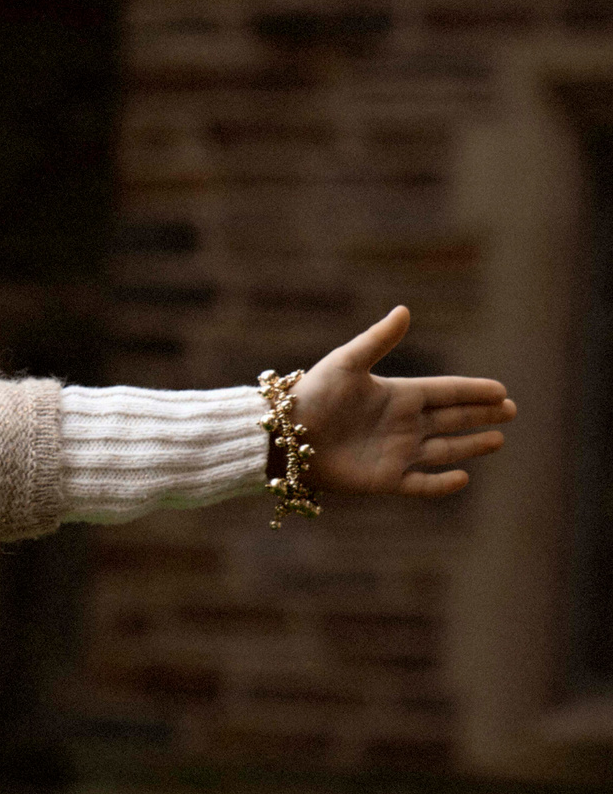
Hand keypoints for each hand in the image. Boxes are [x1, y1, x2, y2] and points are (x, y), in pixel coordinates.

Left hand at [288, 306, 513, 498]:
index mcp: (397, 395)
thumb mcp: (346, 363)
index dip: (473, 391)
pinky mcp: (383, 479)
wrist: (283, 436)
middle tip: (512, 411)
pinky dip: (441, 483)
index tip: (501, 390)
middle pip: (451, 418)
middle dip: (481, 415)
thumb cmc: (311, 395)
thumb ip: (377, 340)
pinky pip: (419, 483)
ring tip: (498, 439)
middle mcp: (401, 424)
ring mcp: (395, 452)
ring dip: (471, 445)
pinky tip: (463, 478)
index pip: (445, 391)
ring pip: (443, 450)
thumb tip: (404, 310)